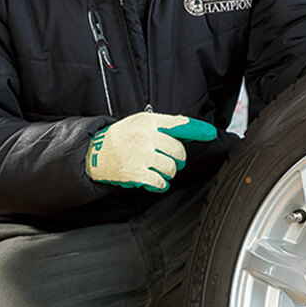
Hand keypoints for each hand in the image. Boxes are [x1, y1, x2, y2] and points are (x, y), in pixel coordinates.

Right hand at [85, 112, 217, 192]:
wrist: (95, 153)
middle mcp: (146, 137)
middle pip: (178, 150)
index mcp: (148, 122)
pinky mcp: (136, 173)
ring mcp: (141, 155)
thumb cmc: (121, 138)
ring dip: (168, 172)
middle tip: (170, 160)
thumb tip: (187, 126)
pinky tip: (153, 180)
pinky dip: (160, 184)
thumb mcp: (140, 122)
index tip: (211, 133)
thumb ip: (163, 125)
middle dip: (178, 159)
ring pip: (171, 167)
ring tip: (156, 169)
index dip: (197, 129)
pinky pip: (160, 182)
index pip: (178, 124)